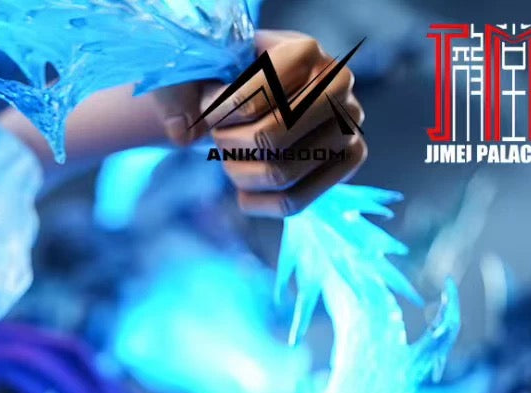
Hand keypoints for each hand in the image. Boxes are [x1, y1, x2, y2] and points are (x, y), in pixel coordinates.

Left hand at [152, 29, 366, 217]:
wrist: (256, 97)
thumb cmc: (226, 82)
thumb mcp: (200, 75)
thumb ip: (180, 95)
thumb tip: (182, 133)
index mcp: (304, 50)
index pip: (255, 97)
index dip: (218, 113)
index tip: (208, 111)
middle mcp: (337, 84)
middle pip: (269, 137)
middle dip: (228, 145)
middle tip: (219, 137)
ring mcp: (348, 123)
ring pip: (279, 173)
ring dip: (238, 174)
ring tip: (230, 160)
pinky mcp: (349, 160)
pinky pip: (294, 201)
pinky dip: (256, 203)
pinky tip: (242, 193)